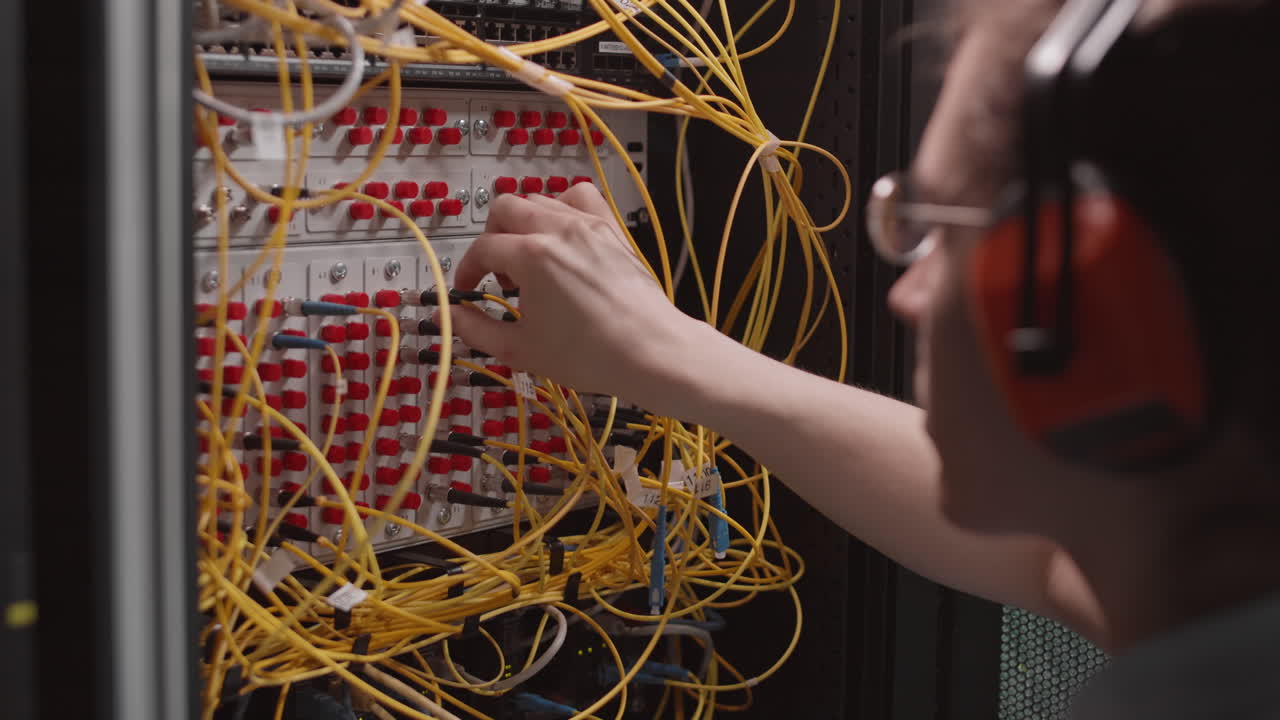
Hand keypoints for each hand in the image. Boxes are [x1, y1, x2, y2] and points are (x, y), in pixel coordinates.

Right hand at [449, 183, 697, 399]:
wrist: (652, 352)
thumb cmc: (589, 355)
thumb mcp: (522, 349)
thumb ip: (478, 329)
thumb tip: (451, 316)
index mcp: (532, 255)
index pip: (483, 249)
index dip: (468, 270)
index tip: (469, 291)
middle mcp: (558, 229)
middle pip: (506, 209)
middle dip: (492, 237)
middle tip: (498, 272)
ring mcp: (589, 223)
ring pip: (540, 199)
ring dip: (524, 223)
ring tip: (530, 258)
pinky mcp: (612, 228)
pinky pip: (581, 196)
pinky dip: (563, 206)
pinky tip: (563, 234)